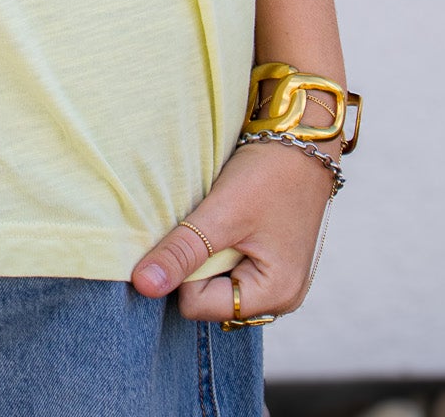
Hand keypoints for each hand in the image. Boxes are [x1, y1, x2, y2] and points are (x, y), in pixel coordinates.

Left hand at [131, 137, 336, 321]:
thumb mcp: (222, 213)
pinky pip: (228, 268)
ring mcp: (276, 282)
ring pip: (215, 282)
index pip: (198, 305)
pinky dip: (218, 246)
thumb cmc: (269, 174)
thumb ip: (182, 252)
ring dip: (206, 253)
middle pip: (207, 298)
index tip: (198, 229)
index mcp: (275, 295)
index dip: (185, 269)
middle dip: (197, 263)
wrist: (300, 140)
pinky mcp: (270, 263)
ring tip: (220, 219)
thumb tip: (144, 286)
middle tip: (210, 222)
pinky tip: (227, 221)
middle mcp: (280, 298)